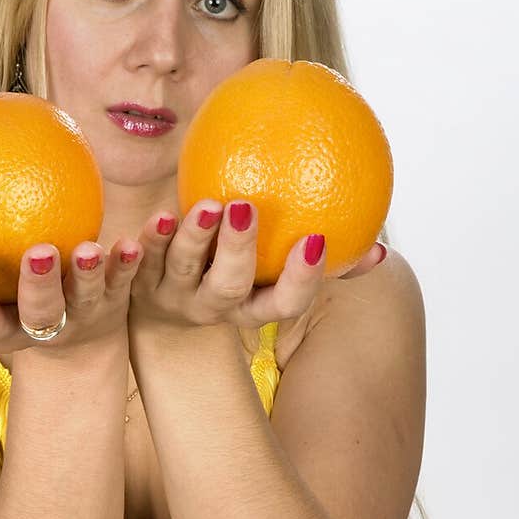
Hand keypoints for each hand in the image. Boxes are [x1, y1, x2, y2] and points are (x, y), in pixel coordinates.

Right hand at [0, 220, 142, 357]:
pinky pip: (131, 277)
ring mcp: (83, 318)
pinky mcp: (119, 301)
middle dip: (40, 287)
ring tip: (96, 248)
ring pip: (91, 300)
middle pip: (40, 315)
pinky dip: (136, 257)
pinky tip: (145, 231)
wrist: (72, 340)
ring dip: (96, 275)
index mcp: (1, 329)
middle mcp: (43, 330)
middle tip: (41, 252)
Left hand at [127, 199, 386, 334]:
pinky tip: (159, 214)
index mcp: (252, 307)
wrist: (160, 315)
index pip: (284, 304)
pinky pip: (139, 259)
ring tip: (206, 204)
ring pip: (183, 268)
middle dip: (238, 252)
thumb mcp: (274, 277)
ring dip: (193, 237)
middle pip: (229, 287)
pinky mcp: (137, 279)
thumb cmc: (237, 278)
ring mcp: (174, 294)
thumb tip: (380, 249)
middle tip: (246, 209)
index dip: (301, 279)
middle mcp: (214, 306)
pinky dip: (148, 240)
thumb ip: (325, 262)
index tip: (315, 240)